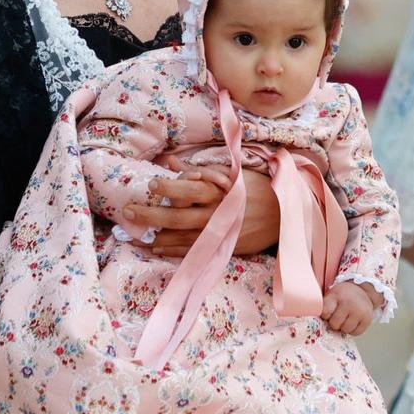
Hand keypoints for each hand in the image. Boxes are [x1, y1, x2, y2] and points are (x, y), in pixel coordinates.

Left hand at [123, 164, 279, 257]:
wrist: (285, 217)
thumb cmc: (257, 189)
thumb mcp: (232, 173)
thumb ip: (199, 169)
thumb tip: (168, 161)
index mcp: (220, 191)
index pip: (189, 187)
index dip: (168, 186)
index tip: (152, 183)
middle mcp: (216, 214)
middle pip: (177, 216)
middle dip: (150, 215)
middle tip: (128, 211)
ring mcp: (218, 234)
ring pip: (180, 238)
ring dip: (155, 237)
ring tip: (133, 236)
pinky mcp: (221, 249)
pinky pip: (192, 252)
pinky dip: (172, 250)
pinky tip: (156, 247)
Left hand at [321, 281, 379, 336]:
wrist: (363, 289)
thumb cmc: (343, 295)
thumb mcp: (332, 295)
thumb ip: (324, 307)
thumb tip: (316, 323)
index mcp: (336, 296)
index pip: (325, 312)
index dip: (325, 316)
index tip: (327, 313)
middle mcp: (348, 303)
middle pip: (335, 324)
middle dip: (334, 323)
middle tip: (337, 317)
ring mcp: (359, 311)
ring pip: (346, 329)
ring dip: (344, 327)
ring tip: (345, 319)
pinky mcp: (367, 318)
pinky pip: (356, 333)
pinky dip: (353, 330)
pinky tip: (353, 322)